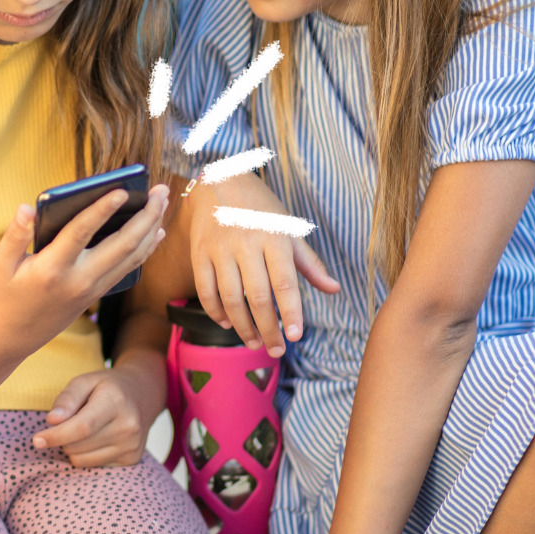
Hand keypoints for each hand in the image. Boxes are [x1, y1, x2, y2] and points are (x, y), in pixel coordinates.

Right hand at [0, 185, 169, 354]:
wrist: (14, 336)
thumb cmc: (4, 294)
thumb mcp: (0, 263)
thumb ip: (15, 234)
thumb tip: (27, 208)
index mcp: (52, 268)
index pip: (81, 234)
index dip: (101, 210)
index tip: (121, 190)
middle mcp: (78, 280)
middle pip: (122, 245)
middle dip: (145, 216)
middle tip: (161, 190)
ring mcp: (92, 289)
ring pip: (132, 257)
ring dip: (151, 227)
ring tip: (162, 201)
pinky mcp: (98, 293)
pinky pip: (129, 267)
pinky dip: (146, 247)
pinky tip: (155, 231)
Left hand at [34, 361, 163, 467]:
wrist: (143, 394)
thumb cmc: (107, 386)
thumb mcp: (85, 380)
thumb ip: (67, 398)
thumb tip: (52, 420)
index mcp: (115, 402)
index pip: (81, 427)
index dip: (56, 436)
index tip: (36, 440)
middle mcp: (128, 426)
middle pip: (78, 446)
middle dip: (62, 437)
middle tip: (69, 421)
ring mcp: (132, 446)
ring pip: (82, 460)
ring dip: (73, 448)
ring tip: (85, 428)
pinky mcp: (132, 459)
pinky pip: (94, 466)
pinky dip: (87, 454)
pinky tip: (98, 438)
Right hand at [189, 173, 338, 354]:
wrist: (219, 182)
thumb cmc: (262, 210)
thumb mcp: (289, 230)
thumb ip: (309, 263)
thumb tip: (334, 289)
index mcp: (274, 238)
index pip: (285, 282)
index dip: (290, 312)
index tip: (295, 336)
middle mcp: (246, 244)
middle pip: (257, 296)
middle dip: (268, 329)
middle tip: (277, 351)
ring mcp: (220, 249)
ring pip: (230, 298)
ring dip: (242, 326)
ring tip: (255, 342)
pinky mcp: (200, 253)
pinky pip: (206, 290)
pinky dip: (215, 312)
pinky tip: (227, 324)